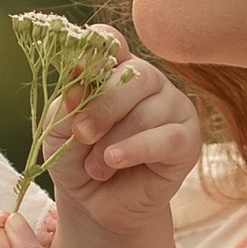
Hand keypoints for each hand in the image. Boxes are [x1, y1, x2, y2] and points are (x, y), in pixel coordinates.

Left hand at [40, 49, 201, 242]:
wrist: (97, 206)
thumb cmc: (78, 161)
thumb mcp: (58, 133)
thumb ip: (65, 106)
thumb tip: (75, 81)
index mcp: (116, 69)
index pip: (111, 42)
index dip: (96, 48)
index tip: (77, 66)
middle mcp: (149, 82)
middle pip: (134, 74)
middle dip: (102, 106)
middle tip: (80, 133)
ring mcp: (172, 108)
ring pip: (148, 110)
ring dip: (113, 141)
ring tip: (95, 167)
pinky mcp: (187, 140)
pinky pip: (167, 137)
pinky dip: (137, 148)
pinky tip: (115, 160)